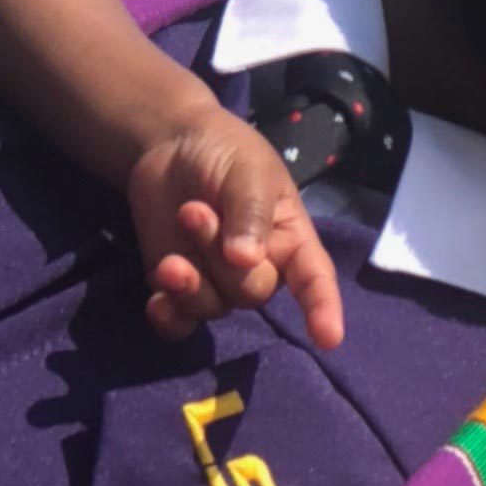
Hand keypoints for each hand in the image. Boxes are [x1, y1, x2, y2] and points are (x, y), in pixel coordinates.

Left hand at [128, 105, 344, 350]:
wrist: (172, 148)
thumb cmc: (225, 153)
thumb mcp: (248, 171)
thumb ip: (251, 214)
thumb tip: (247, 261)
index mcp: (290, 241)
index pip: (313, 279)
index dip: (323, 308)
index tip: (328, 337)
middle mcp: (259, 270)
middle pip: (252, 291)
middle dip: (220, 257)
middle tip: (194, 211)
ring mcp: (217, 283)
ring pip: (215, 307)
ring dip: (190, 281)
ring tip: (174, 240)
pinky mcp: (179, 290)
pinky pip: (180, 323)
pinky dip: (169, 318)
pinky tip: (157, 302)